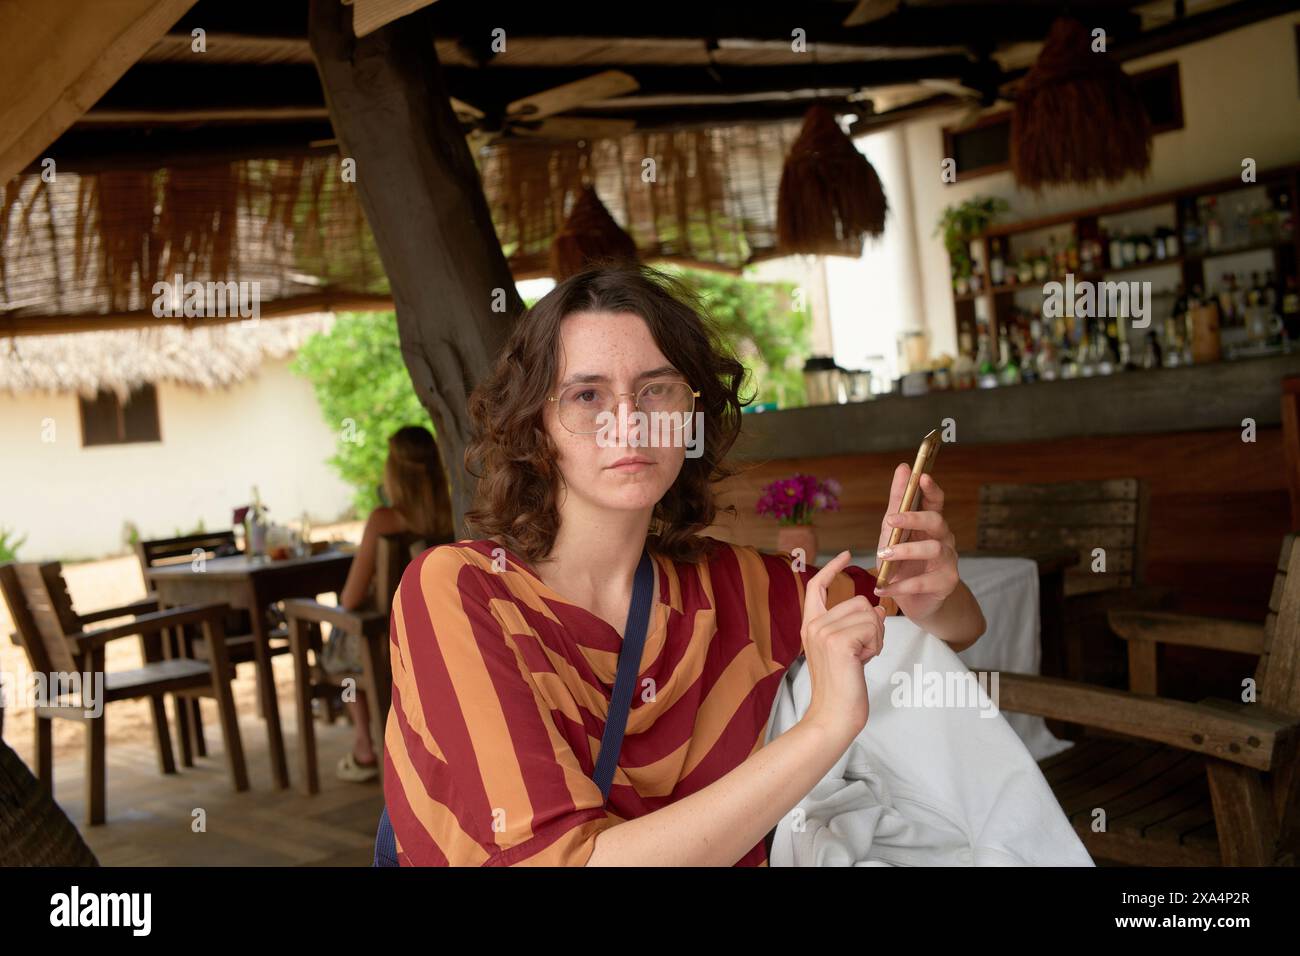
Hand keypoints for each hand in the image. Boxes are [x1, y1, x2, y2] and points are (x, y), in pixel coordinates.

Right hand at [798, 550, 887, 743]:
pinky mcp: (839, 642)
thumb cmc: (842, 688)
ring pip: (869, 614)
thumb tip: (879, 608)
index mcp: (810, 625)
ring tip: (862, 658)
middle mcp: (813, 625)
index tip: (848, 553)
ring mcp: (824, 632)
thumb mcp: (849, 650)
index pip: (817, 586)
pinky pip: (873, 627)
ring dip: (876, 637)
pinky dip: (876, 645)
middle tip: (863, 651)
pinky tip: (863, 661)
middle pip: (858, 601)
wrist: (833, 716)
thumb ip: (857, 626)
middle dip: (872, 625)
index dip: (833, 568)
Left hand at [874, 463, 959, 623]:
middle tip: (890, 521)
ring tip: (882, 556)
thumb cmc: (903, 563)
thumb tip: (903, 467)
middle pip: (936, 521)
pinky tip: (882, 587)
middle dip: (914, 518)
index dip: (931, 488)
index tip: (922, 476)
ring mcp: (948, 561)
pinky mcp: (946, 583)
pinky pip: (923, 582)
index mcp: (931, 524)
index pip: (936, 501)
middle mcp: (944, 539)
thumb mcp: (893, 532)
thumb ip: (898, 502)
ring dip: (904, 551)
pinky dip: (900, 585)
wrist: (916, 601)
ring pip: (933, 549)